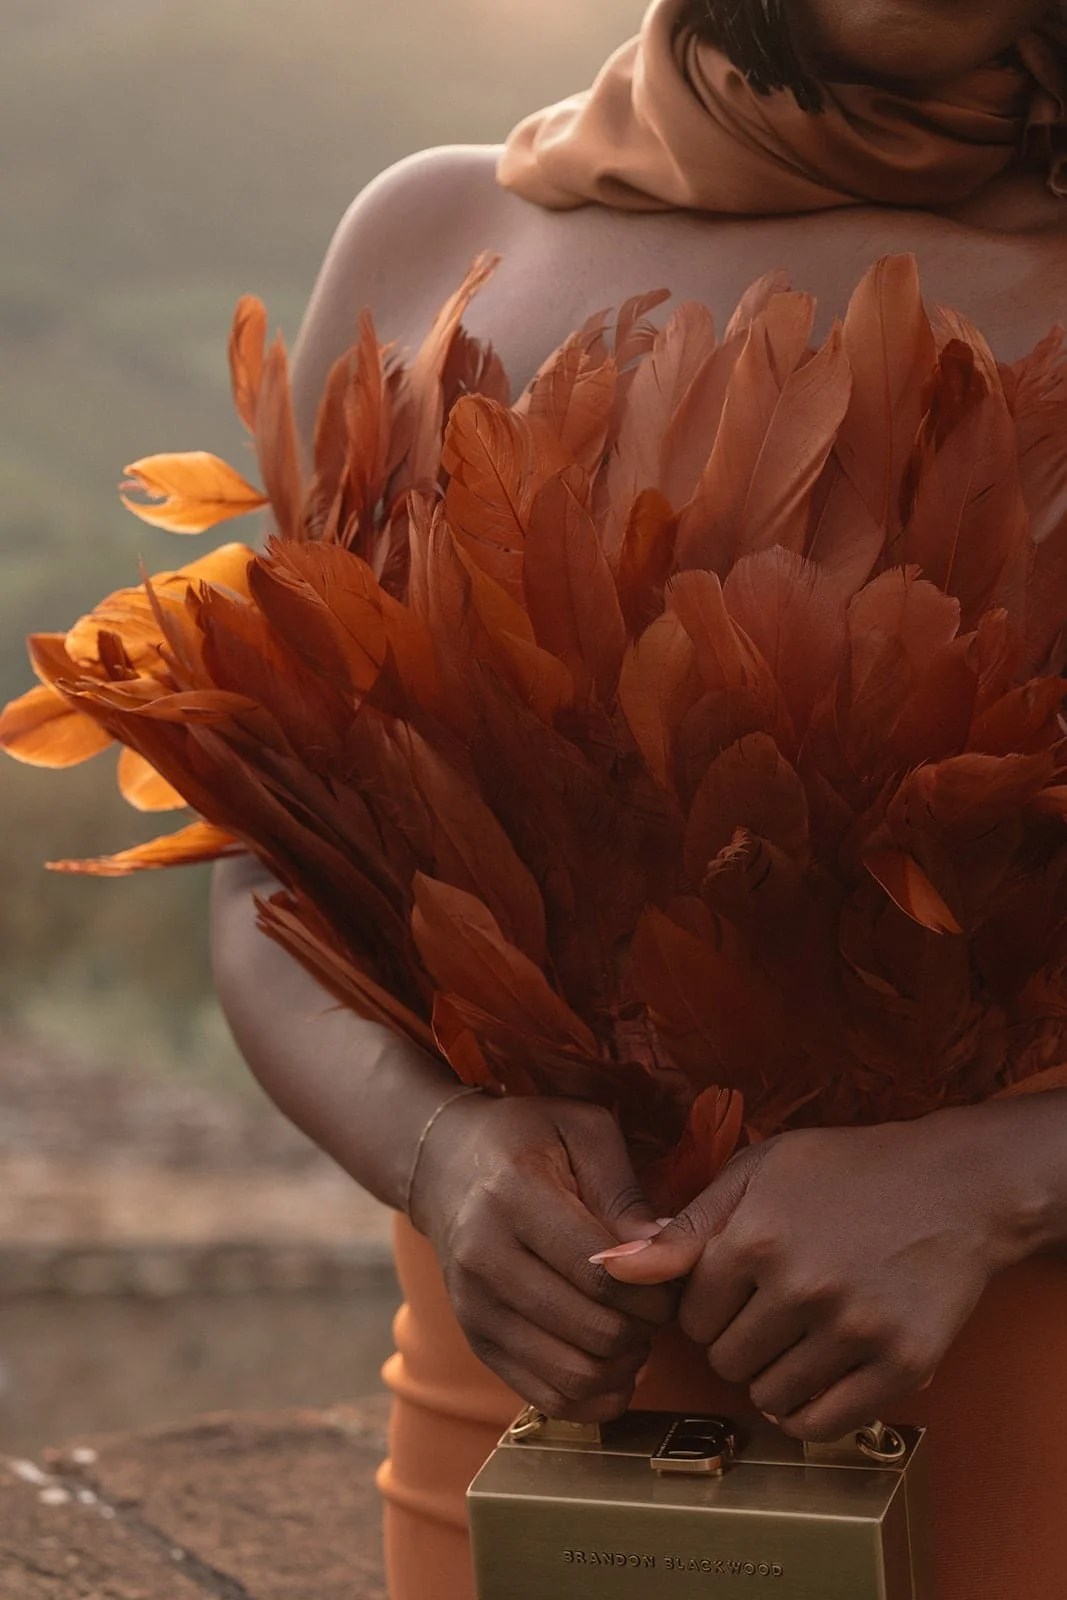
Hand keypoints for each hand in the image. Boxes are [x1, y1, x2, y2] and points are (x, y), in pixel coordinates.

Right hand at [411, 1095, 678, 1421]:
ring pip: (575, 1376)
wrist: (445, 1165)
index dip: (655, 1288)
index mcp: (513, 1197)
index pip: (601, 1273)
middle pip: (595, 1331)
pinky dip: (594, 1394)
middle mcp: (484, 1259)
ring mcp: (475, 1309)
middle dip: (646, 1326)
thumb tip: (664, 1256)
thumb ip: (625, 1192)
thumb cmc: (527, 1139)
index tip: (671, 1272)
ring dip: (624, 1364)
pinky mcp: (477, 1343)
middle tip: (656, 1300)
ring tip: (634, 1327)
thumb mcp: (583, 1131)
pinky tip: (610, 1358)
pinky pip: (548, 1398)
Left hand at [596, 1109, 1033, 1439]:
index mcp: (757, 1238)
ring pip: (769, 1395)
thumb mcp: (756, 1172)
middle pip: (725, 1360)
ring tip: (799, 1332)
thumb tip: (606, 1270)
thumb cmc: (845, 1170)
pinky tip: (818, 1372)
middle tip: (771, 1305)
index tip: (735, 1283)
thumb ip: (682, 1229)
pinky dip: (809, 1410)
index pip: (690, 1316)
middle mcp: (802, 1287)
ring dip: (773, 1374)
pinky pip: (822, 1424)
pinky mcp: (901, 1365)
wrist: (955, 1185)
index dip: (707, 1302)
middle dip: (737, 1338)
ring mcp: (855, 1330)